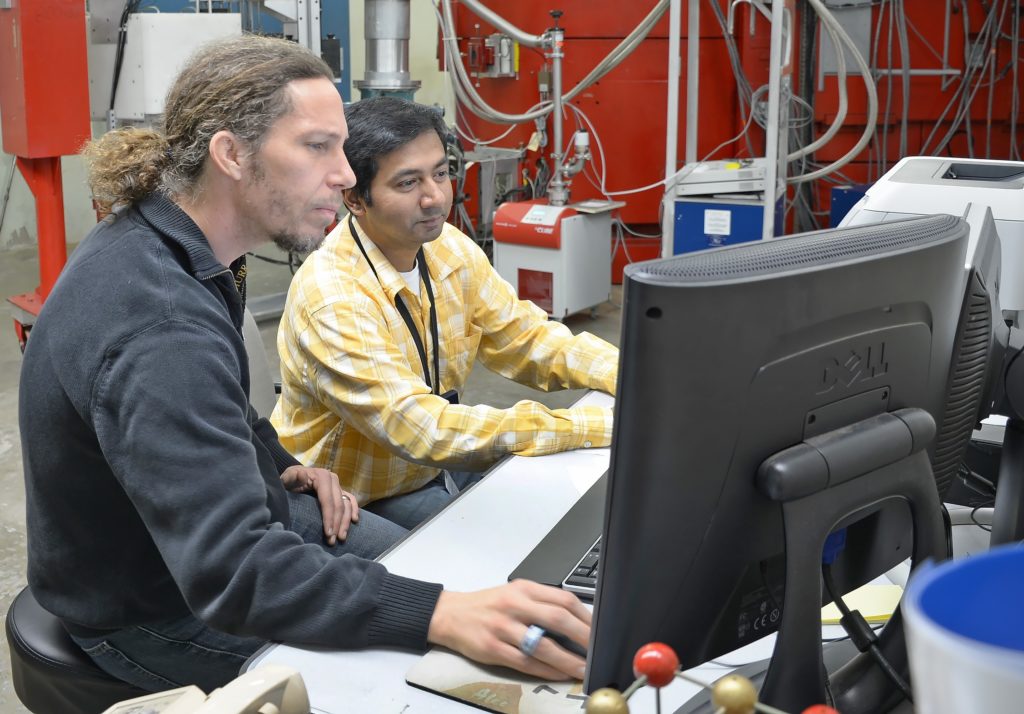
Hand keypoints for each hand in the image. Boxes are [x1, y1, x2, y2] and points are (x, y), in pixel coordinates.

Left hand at [280, 465, 358, 544]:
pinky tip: (354, 521)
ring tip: (341, 538)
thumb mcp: (286, 479)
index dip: (329, 518)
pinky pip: (351, 500)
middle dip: (337, 524)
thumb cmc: (288, 482)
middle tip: (332, 541)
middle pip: (339, 504)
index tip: (328, 534)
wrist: (292, 478)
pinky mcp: (340, 490)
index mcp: (321, 476)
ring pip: (347, 505)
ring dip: (346, 522)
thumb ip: (291, 477)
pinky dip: (354, 510)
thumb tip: (302, 474)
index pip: (328, 500)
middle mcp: (333, 479)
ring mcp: (338, 485)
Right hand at [427, 579, 589, 680]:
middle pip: (557, 619)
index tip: (598, 629)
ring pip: (542, 645)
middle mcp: (514, 605)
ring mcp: (503, 627)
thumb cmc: (488, 605)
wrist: (450, 614)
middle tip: (596, 649)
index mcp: (523, 589)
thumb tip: (575, 620)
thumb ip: (541, 603)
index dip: (585, 616)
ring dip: (567, 659)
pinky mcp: (493, 648)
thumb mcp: (515, 593)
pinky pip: (525, 662)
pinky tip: (559, 674)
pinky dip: (546, 670)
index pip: (563, 598)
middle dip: (583, 637)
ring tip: (583, 668)